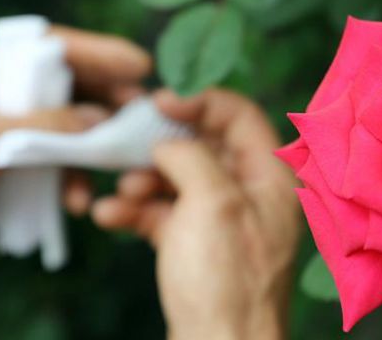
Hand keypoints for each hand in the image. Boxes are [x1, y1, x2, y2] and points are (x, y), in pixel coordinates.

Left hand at [0, 25, 149, 233]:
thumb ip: (46, 122)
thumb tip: (98, 120)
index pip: (53, 48)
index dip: (100, 53)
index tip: (141, 66)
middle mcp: (4, 98)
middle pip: (70, 89)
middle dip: (106, 107)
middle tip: (141, 120)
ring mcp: (11, 135)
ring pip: (69, 132)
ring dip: (93, 153)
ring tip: (116, 170)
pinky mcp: (13, 169)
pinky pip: (56, 168)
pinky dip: (71, 183)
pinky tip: (76, 202)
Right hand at [91, 89, 301, 339]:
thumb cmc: (226, 280)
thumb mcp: (213, 203)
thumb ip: (192, 156)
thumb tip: (169, 142)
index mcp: (271, 178)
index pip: (241, 116)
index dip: (201, 101)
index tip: (159, 101)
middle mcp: (251, 195)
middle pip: (204, 147)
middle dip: (163, 146)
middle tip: (127, 145)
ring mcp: (224, 222)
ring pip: (180, 181)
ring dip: (145, 181)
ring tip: (124, 194)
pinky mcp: (198, 247)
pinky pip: (166, 215)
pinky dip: (139, 212)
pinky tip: (110, 217)